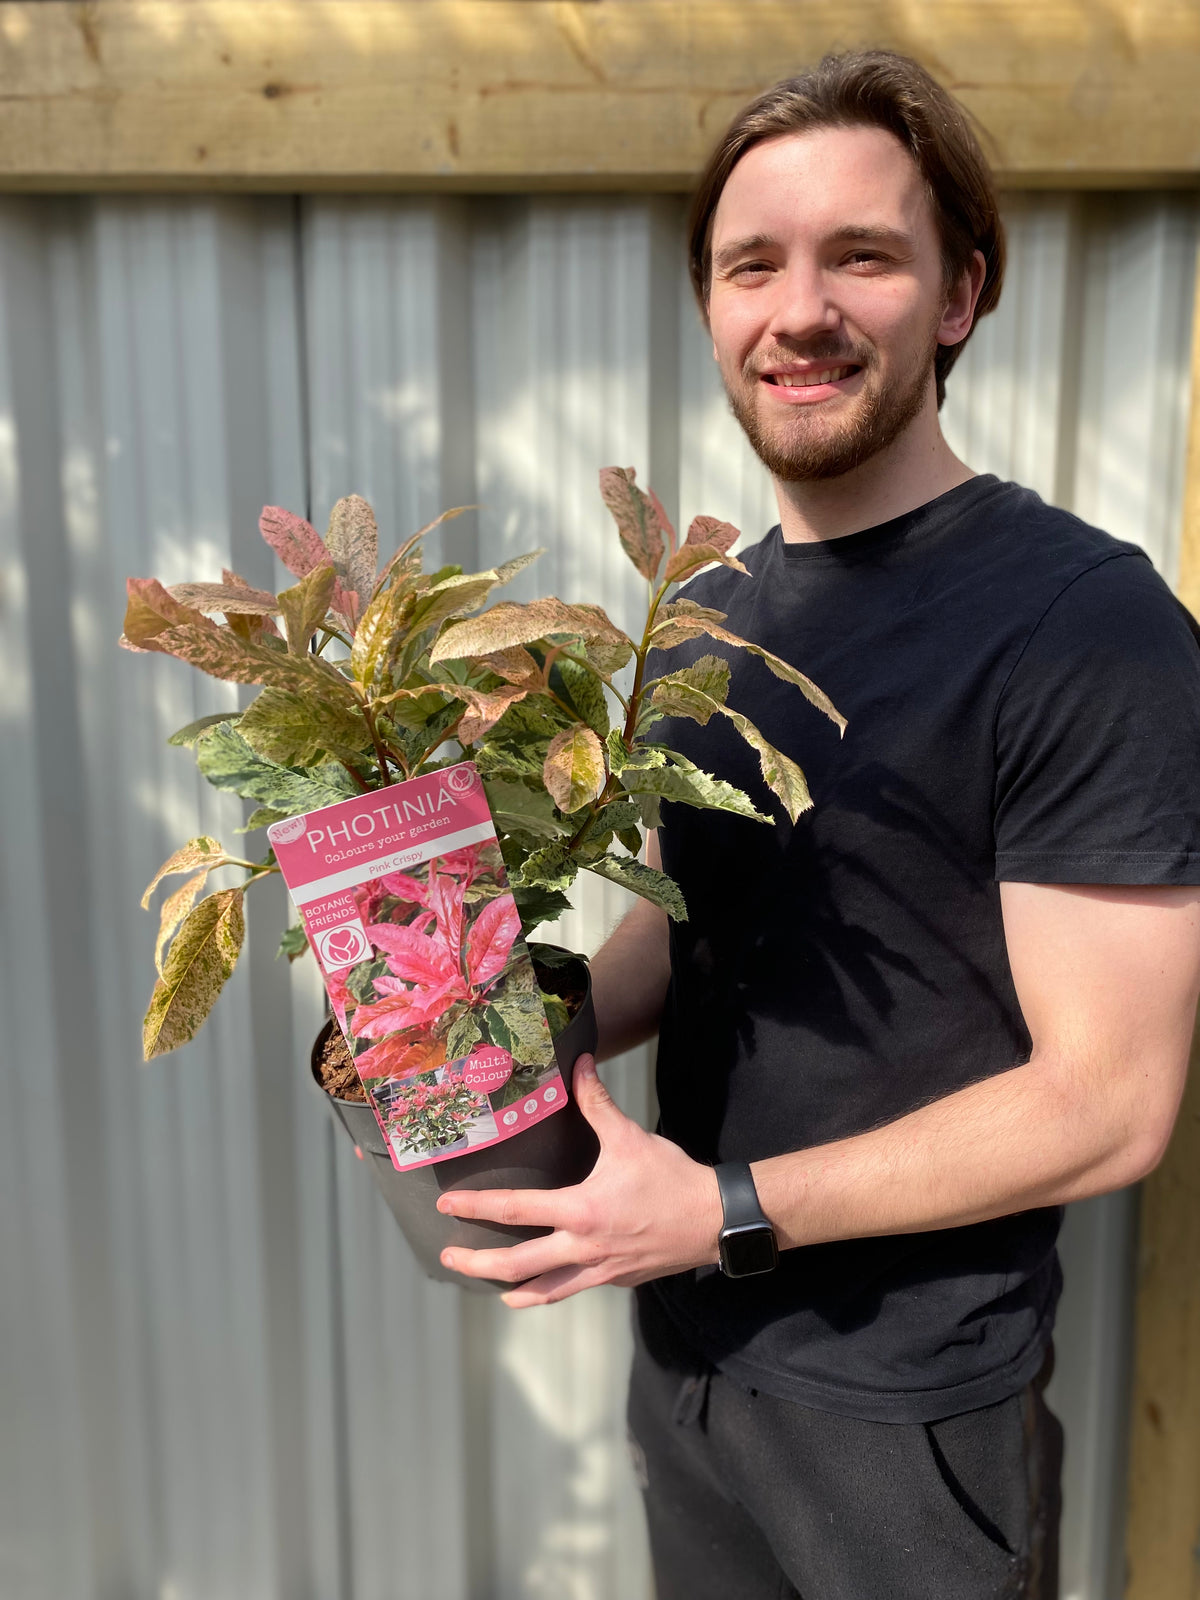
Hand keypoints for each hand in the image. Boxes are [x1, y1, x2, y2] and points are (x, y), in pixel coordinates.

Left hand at [436, 1055, 721, 1307]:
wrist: (716, 1220)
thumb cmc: (672, 1178)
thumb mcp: (631, 1138)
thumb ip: (597, 1102)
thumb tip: (579, 1063)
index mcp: (581, 1211)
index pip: (516, 1210)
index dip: (476, 1207)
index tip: (446, 1208)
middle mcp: (584, 1247)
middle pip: (517, 1266)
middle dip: (478, 1264)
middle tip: (449, 1258)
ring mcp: (601, 1270)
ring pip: (546, 1291)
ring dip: (513, 1289)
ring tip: (491, 1288)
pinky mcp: (618, 1280)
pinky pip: (577, 1286)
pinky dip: (555, 1287)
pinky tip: (549, 1280)